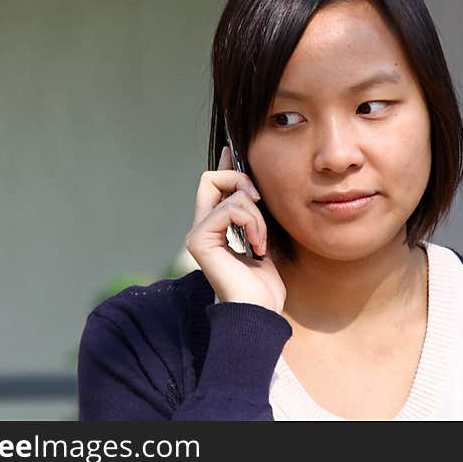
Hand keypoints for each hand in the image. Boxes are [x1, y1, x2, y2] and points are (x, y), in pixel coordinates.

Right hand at [185, 147, 285, 314]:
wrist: (260, 311)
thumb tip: (254, 188)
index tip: (233, 150)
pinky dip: (252, 224)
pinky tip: (256, 247)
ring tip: (261, 241)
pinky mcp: (198, 239)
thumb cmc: (264, 284)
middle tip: (260, 201)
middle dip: (241, 179)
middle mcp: (202, 227)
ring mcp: (197, 233)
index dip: (224, 166)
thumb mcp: (264, 238)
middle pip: (210, 178)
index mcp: (216, 227)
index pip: (213, 185)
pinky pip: (231, 209)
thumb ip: (255, 214)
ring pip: (230, 194)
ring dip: (257, 215)